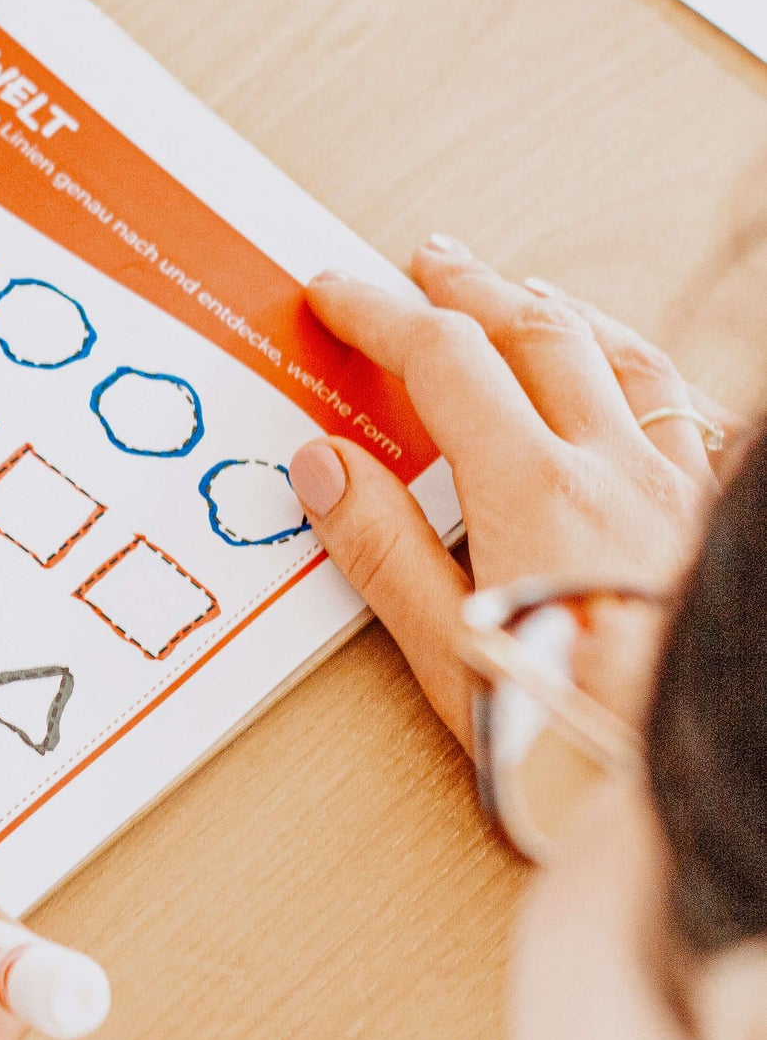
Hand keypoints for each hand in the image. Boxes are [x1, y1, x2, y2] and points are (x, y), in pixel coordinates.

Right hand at [290, 234, 733, 747]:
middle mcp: (617, 469)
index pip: (443, 360)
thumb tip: (323, 464)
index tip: (336, 292)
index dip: (381, 313)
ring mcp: (681, 491)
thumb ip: (383, 550)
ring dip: (563, 315)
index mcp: (534, 490)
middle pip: (536, 336)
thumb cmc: (579, 735)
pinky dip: (646, 376)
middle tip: (423, 263)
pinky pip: (689, 416)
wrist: (699, 776)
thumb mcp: (450, 653)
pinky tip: (639, 384)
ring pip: (627, 361)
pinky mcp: (717, 525)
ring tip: (526, 295)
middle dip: (469, 289)